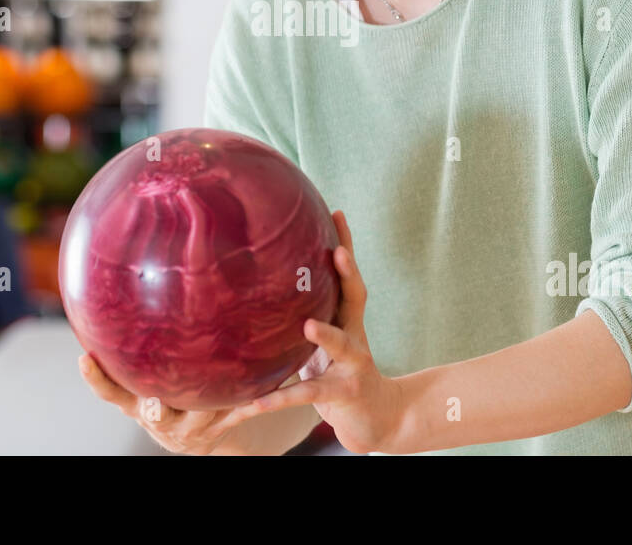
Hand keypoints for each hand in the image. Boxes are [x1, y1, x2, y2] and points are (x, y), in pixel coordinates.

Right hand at [78, 354, 263, 454]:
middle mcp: (160, 420)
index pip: (109, 393)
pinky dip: (253, 400)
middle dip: (156, 408)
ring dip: (213, 402)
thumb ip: (140, 345)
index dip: (95, 379)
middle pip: (156, 414)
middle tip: (157, 400)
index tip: (83, 357)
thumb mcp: (150, 373)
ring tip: (227, 383)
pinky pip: (240, 413)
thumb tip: (128, 278)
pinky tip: (273, 383)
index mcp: (137, 404)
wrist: (203, 433)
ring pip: (202, 415)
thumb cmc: (171, 389)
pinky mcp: (224, 428)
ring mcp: (192, 429)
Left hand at [231, 210, 408, 454]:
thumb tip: (259, 288)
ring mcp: (353, 365)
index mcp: (347, 319)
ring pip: (341, 345)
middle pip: (356, 298)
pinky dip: (280, 398)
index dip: (346, 243)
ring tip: (308, 325)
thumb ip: (302, 318)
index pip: (348, 276)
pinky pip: (307, 394)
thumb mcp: (322, 342)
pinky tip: (257, 402)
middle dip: (350, 273)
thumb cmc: (338, 373)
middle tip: (339, 252)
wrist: (374, 419)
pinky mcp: (342, 394)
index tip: (338, 212)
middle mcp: (355, 335)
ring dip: (326, 335)